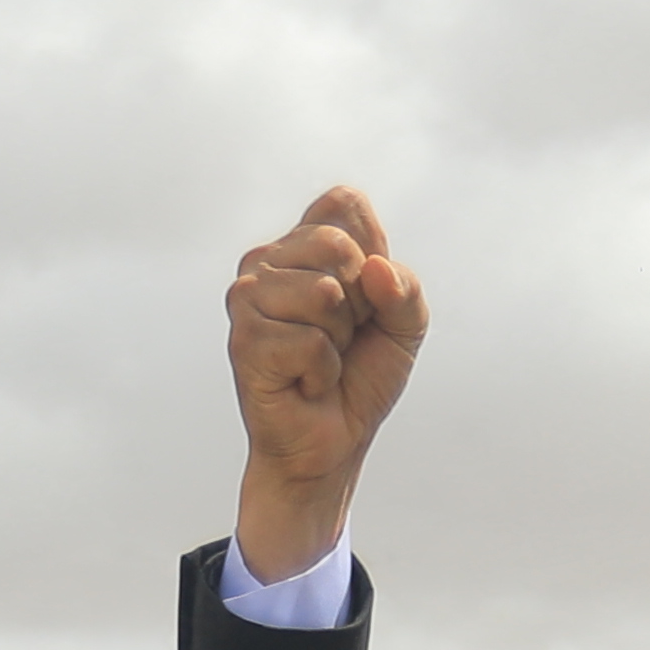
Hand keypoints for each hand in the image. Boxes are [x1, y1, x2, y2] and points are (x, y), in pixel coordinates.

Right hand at [223, 183, 425, 577]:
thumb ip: (406, 289)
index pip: (344, 204)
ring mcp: (248, 297)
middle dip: (359, 302)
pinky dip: (322, 372)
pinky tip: (305, 383)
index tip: (365, 299)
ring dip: (338, 340)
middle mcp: (267, 260)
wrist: (330, 445)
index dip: (372, 251)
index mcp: (302, 243)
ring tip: (320, 361)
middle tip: (341, 338)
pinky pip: (310, 343)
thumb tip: (375, 270)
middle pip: (338, 245)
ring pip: (324, 293)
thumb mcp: (405, 327)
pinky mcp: (243, 340)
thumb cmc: (359, 379)